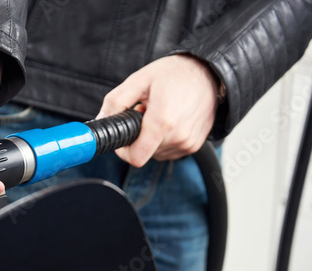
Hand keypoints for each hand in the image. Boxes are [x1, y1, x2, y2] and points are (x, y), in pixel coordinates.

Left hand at [97, 54, 218, 165]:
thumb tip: (101, 120)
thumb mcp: (139, 80)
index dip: (123, 151)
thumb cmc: (176, 73)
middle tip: (145, 113)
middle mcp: (178, 136)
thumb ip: (116, 102)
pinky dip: (165, 139)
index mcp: (162, 122)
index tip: (123, 137)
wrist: (210, 72)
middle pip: (145, 153)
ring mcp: (188, 143)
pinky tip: (171, 119)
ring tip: (160, 113)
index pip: (136, 157)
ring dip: (153, 138)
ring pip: (157, 153)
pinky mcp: (195, 145)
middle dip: (139, 136)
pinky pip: (171, 151)